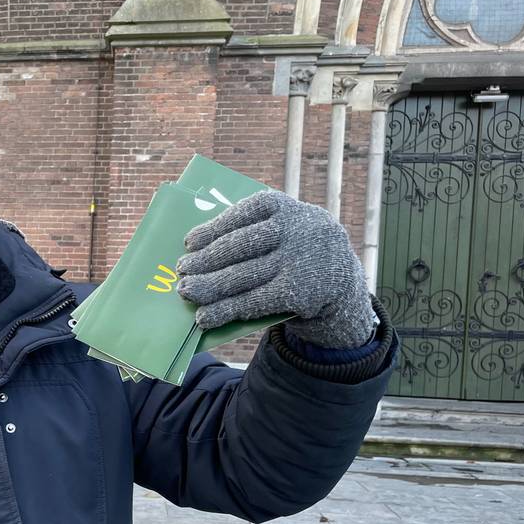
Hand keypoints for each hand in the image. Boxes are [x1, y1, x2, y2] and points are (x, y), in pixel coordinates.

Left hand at [176, 191, 376, 348]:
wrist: (342, 284)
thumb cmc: (296, 252)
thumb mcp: (286, 230)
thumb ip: (253, 232)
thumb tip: (198, 252)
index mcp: (285, 207)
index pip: (243, 213)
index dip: (213, 228)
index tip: (189, 242)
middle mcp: (294, 230)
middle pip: (239, 246)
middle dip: (205, 260)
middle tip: (181, 270)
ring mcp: (298, 261)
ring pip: (243, 276)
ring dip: (209, 287)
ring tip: (185, 291)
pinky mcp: (299, 293)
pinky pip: (253, 301)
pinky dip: (226, 310)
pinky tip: (205, 317)